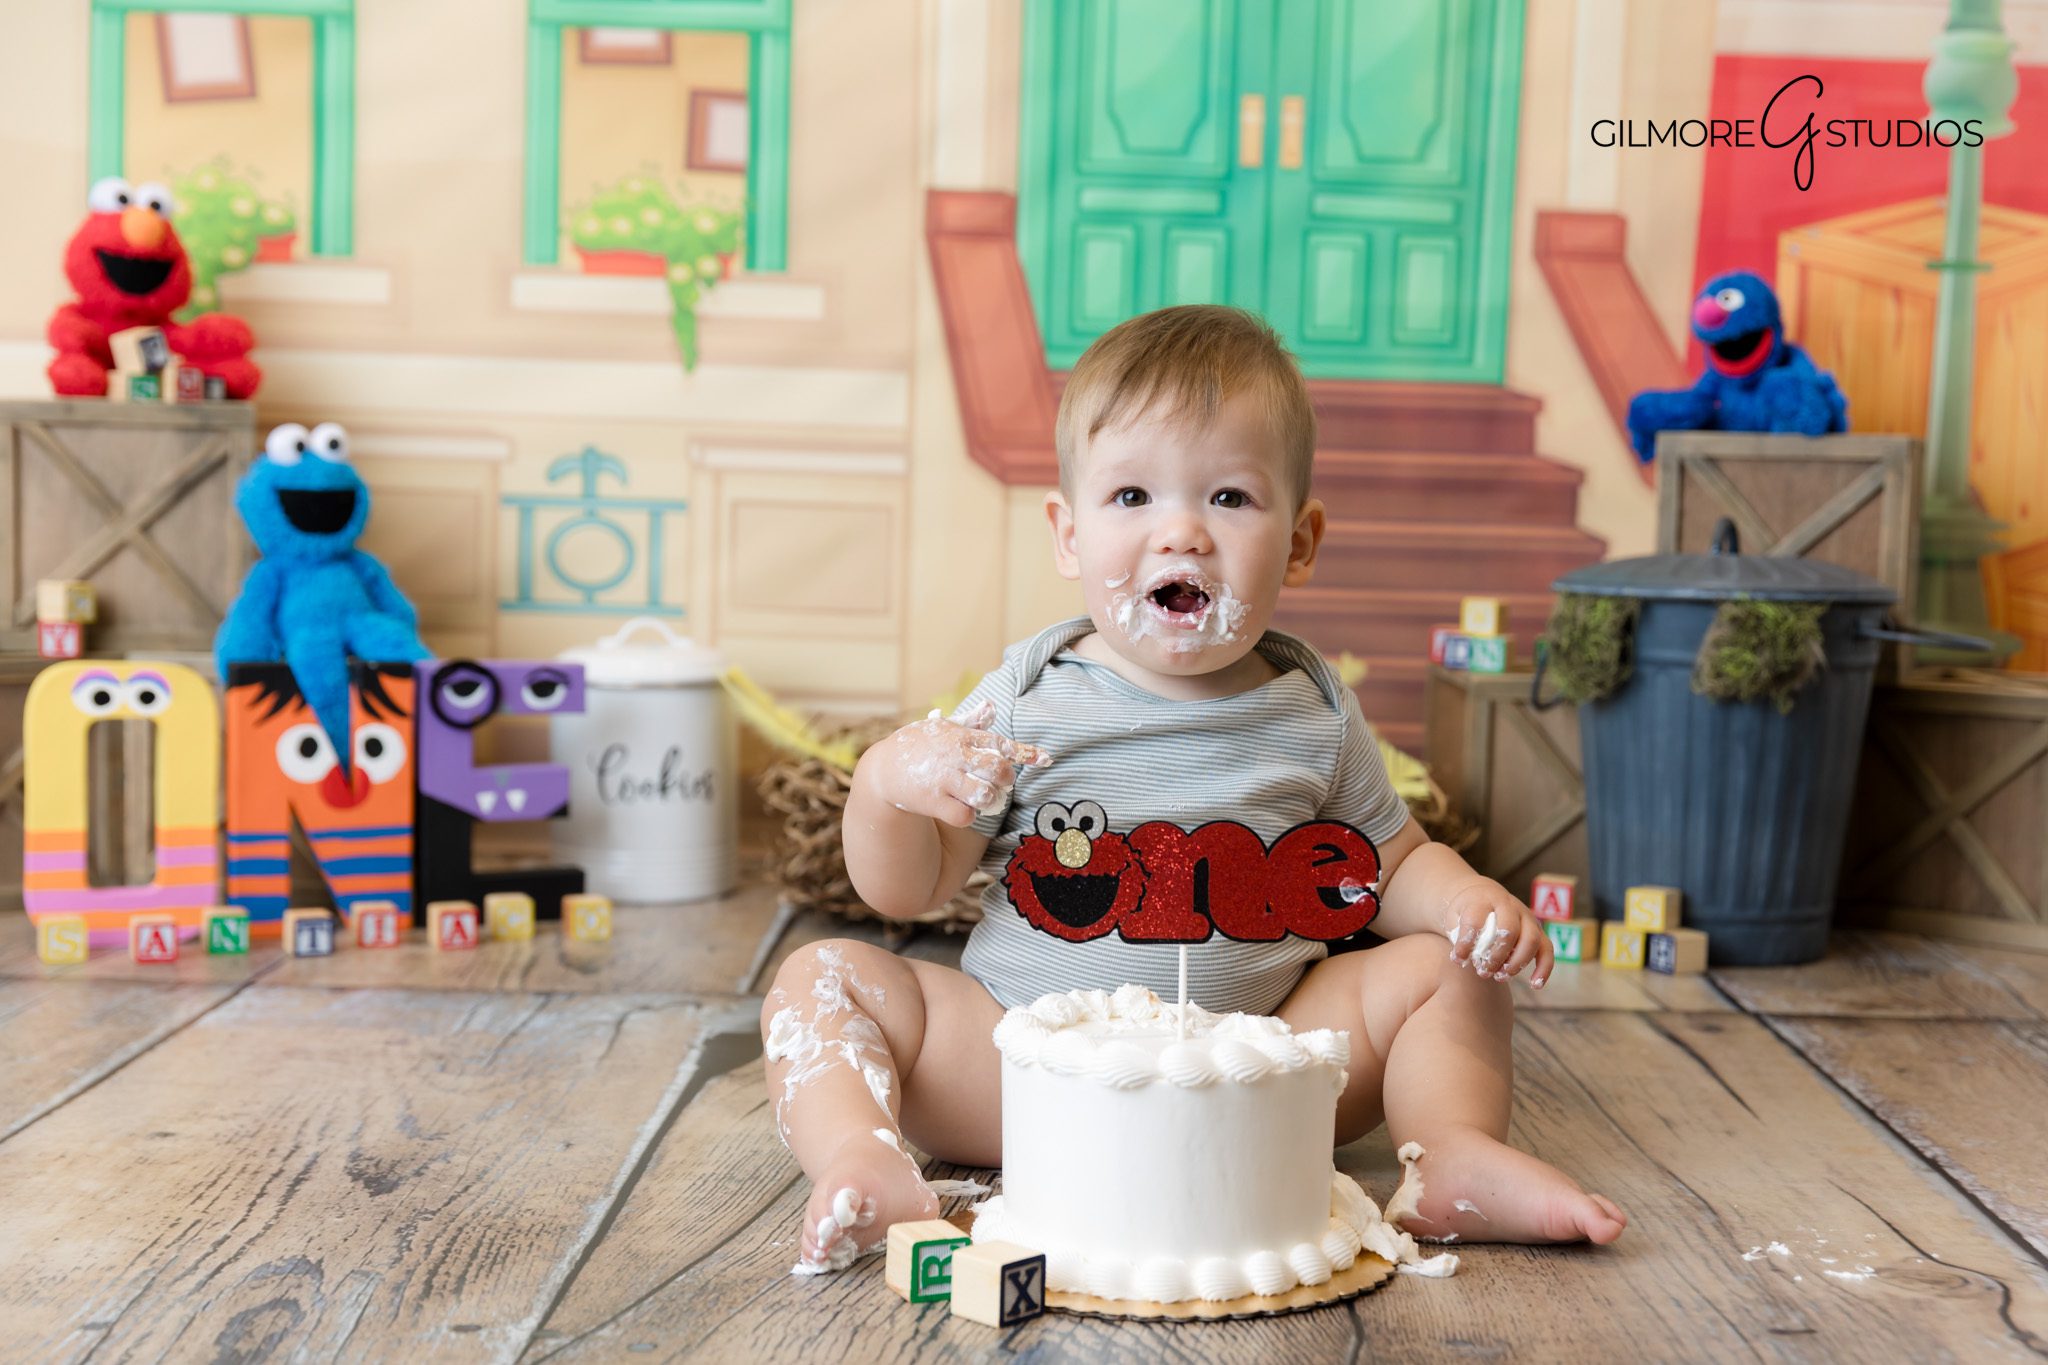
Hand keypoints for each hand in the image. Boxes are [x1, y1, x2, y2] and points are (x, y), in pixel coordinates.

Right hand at [867, 701, 1051, 828]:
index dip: (1026, 752)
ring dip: (989, 799)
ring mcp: (945, 778)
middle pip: (998, 770)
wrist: (884, 770)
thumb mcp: (944, 728)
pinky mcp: (933, 800)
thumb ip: (971, 721)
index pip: (1000, 743)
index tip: (1047, 759)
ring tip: (980, 796)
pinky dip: (968, 815)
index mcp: (962, 736)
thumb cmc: (920, 747)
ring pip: (985, 795)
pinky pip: (965, 815)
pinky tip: (960, 808)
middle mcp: (956, 755)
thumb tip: (991, 706)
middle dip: (1006, 780)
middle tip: (1000, 783)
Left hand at [1443, 880, 1554, 987]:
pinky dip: (1543, 968)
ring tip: (1500, 977)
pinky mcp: (1537, 930)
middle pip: (1509, 930)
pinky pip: (1547, 949)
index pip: (1477, 919)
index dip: (1467, 941)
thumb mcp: (1455, 917)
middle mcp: (1508, 905)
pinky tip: (1535, 985)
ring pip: (1531, 939)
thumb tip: (1462, 959)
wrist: (1482, 895)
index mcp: (1483, 900)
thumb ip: (1459, 936)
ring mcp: (1526, 917)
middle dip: (1496, 956)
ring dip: (1517, 963)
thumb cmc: (1466, 911)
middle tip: (1483, 972)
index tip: (1458, 958)